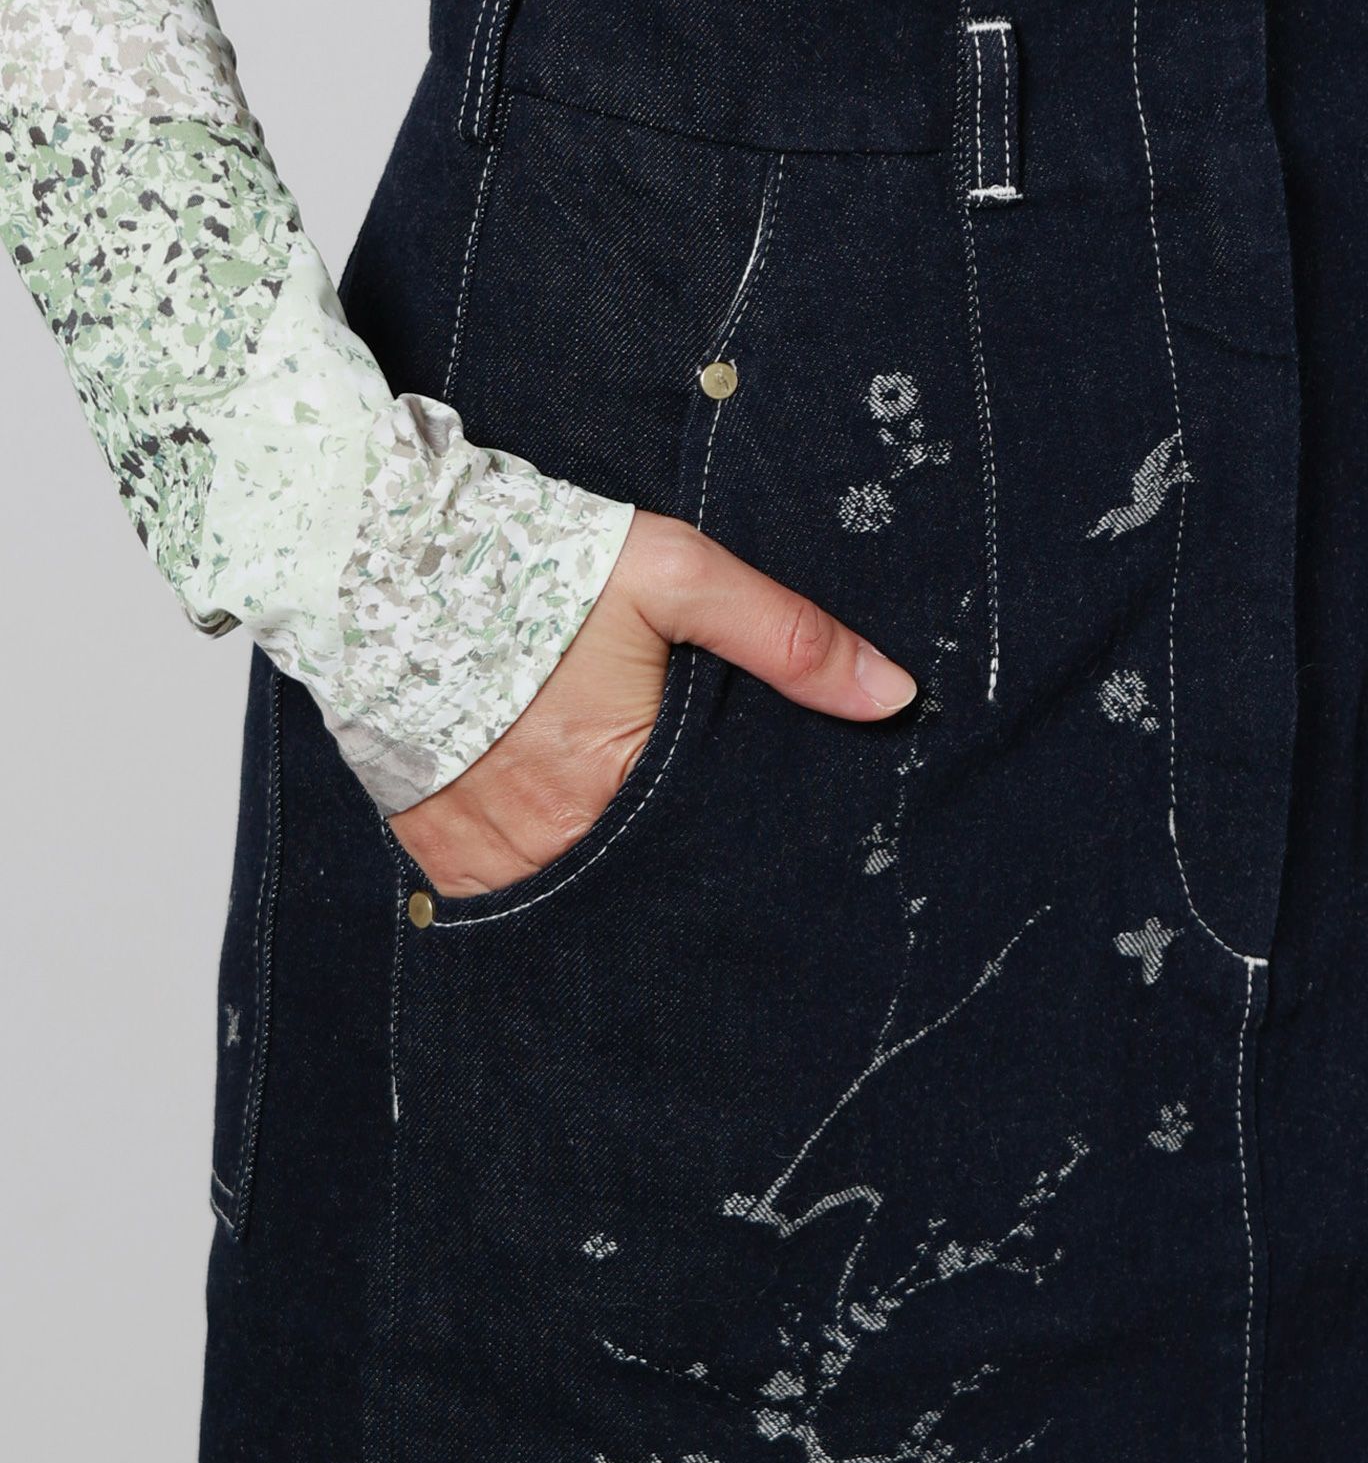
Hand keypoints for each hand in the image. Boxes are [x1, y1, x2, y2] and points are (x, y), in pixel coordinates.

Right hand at [389, 510, 918, 895]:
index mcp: (622, 780)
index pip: (709, 853)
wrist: (381, 559)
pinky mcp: (437, 856)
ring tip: (619, 848)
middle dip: (671, 881)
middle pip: (641, 890)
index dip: (733, 852)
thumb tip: (891, 695)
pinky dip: (535, 882)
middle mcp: (555, 839)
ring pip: (573, 904)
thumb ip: (785, 637)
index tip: (753, 851)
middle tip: (690, 857)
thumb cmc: (536, 565)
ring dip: (602, 884)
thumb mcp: (676, 577)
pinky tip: (555, 846)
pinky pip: (502, 900)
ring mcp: (487, 859)